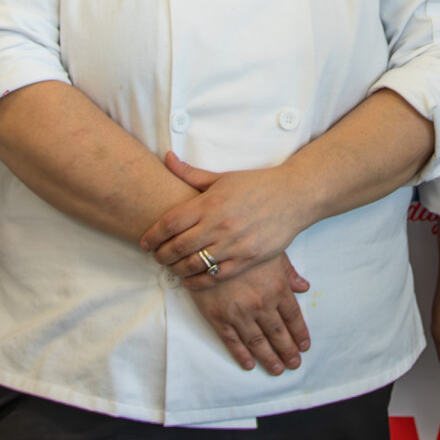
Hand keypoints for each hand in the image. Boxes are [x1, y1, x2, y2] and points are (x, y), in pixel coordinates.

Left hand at [140, 153, 310, 289]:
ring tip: (172, 267)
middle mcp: (219, 224)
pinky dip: (198, 281)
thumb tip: (167, 158)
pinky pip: (216, 276)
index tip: (145, 243)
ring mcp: (233, 243)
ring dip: (176, 269)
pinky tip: (190, 280)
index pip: (170, 223)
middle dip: (161, 255)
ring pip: (194, 264)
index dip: (152, 235)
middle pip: (177, 247)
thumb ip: (191, 173)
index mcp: (210, 202)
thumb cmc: (257, 184)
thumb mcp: (222, 177)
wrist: (294, 196)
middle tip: (156, 257)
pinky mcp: (247, 259)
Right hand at [185, 254, 312, 374]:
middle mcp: (261, 304)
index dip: (300, 333)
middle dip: (288, 351)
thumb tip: (304, 287)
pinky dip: (241, 355)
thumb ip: (288, 272)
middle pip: (279, 333)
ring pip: (258, 342)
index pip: (293, 316)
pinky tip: (249, 364)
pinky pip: (232, 341)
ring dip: (269, 358)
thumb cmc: (243, 245)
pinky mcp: (218, 317)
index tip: (304, 346)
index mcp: (277, 287)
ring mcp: (240, 313)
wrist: (207, 245)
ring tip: (277, 370)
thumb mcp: (271, 253)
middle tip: (294, 364)